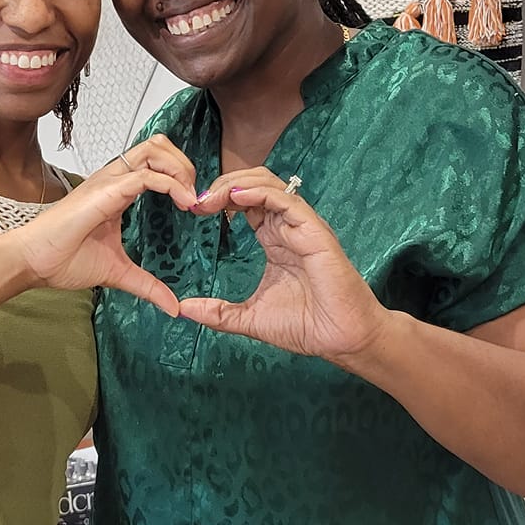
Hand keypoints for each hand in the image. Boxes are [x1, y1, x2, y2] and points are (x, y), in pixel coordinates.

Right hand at [9, 136, 198, 314]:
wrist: (33, 262)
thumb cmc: (63, 259)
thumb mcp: (118, 272)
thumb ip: (147, 285)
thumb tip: (172, 306)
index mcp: (117, 191)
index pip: (155, 163)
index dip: (181, 175)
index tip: (194, 206)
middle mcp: (114, 179)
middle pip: (158, 145)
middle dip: (185, 164)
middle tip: (194, 196)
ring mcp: (109, 182)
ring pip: (154, 150)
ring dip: (180, 168)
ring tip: (190, 197)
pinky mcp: (105, 191)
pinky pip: (146, 176)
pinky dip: (171, 185)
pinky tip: (183, 203)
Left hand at [182, 169, 388, 364]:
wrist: (341, 340)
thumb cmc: (306, 326)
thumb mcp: (249, 319)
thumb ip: (218, 313)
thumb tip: (183, 309)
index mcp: (275, 239)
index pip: (245, 203)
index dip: (218, 199)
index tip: (193, 211)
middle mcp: (288, 227)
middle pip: (254, 184)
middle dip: (222, 185)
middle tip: (197, 201)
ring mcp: (302, 227)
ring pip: (269, 185)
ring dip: (236, 184)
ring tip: (211, 198)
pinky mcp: (314, 232)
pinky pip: (287, 200)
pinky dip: (260, 193)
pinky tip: (235, 198)